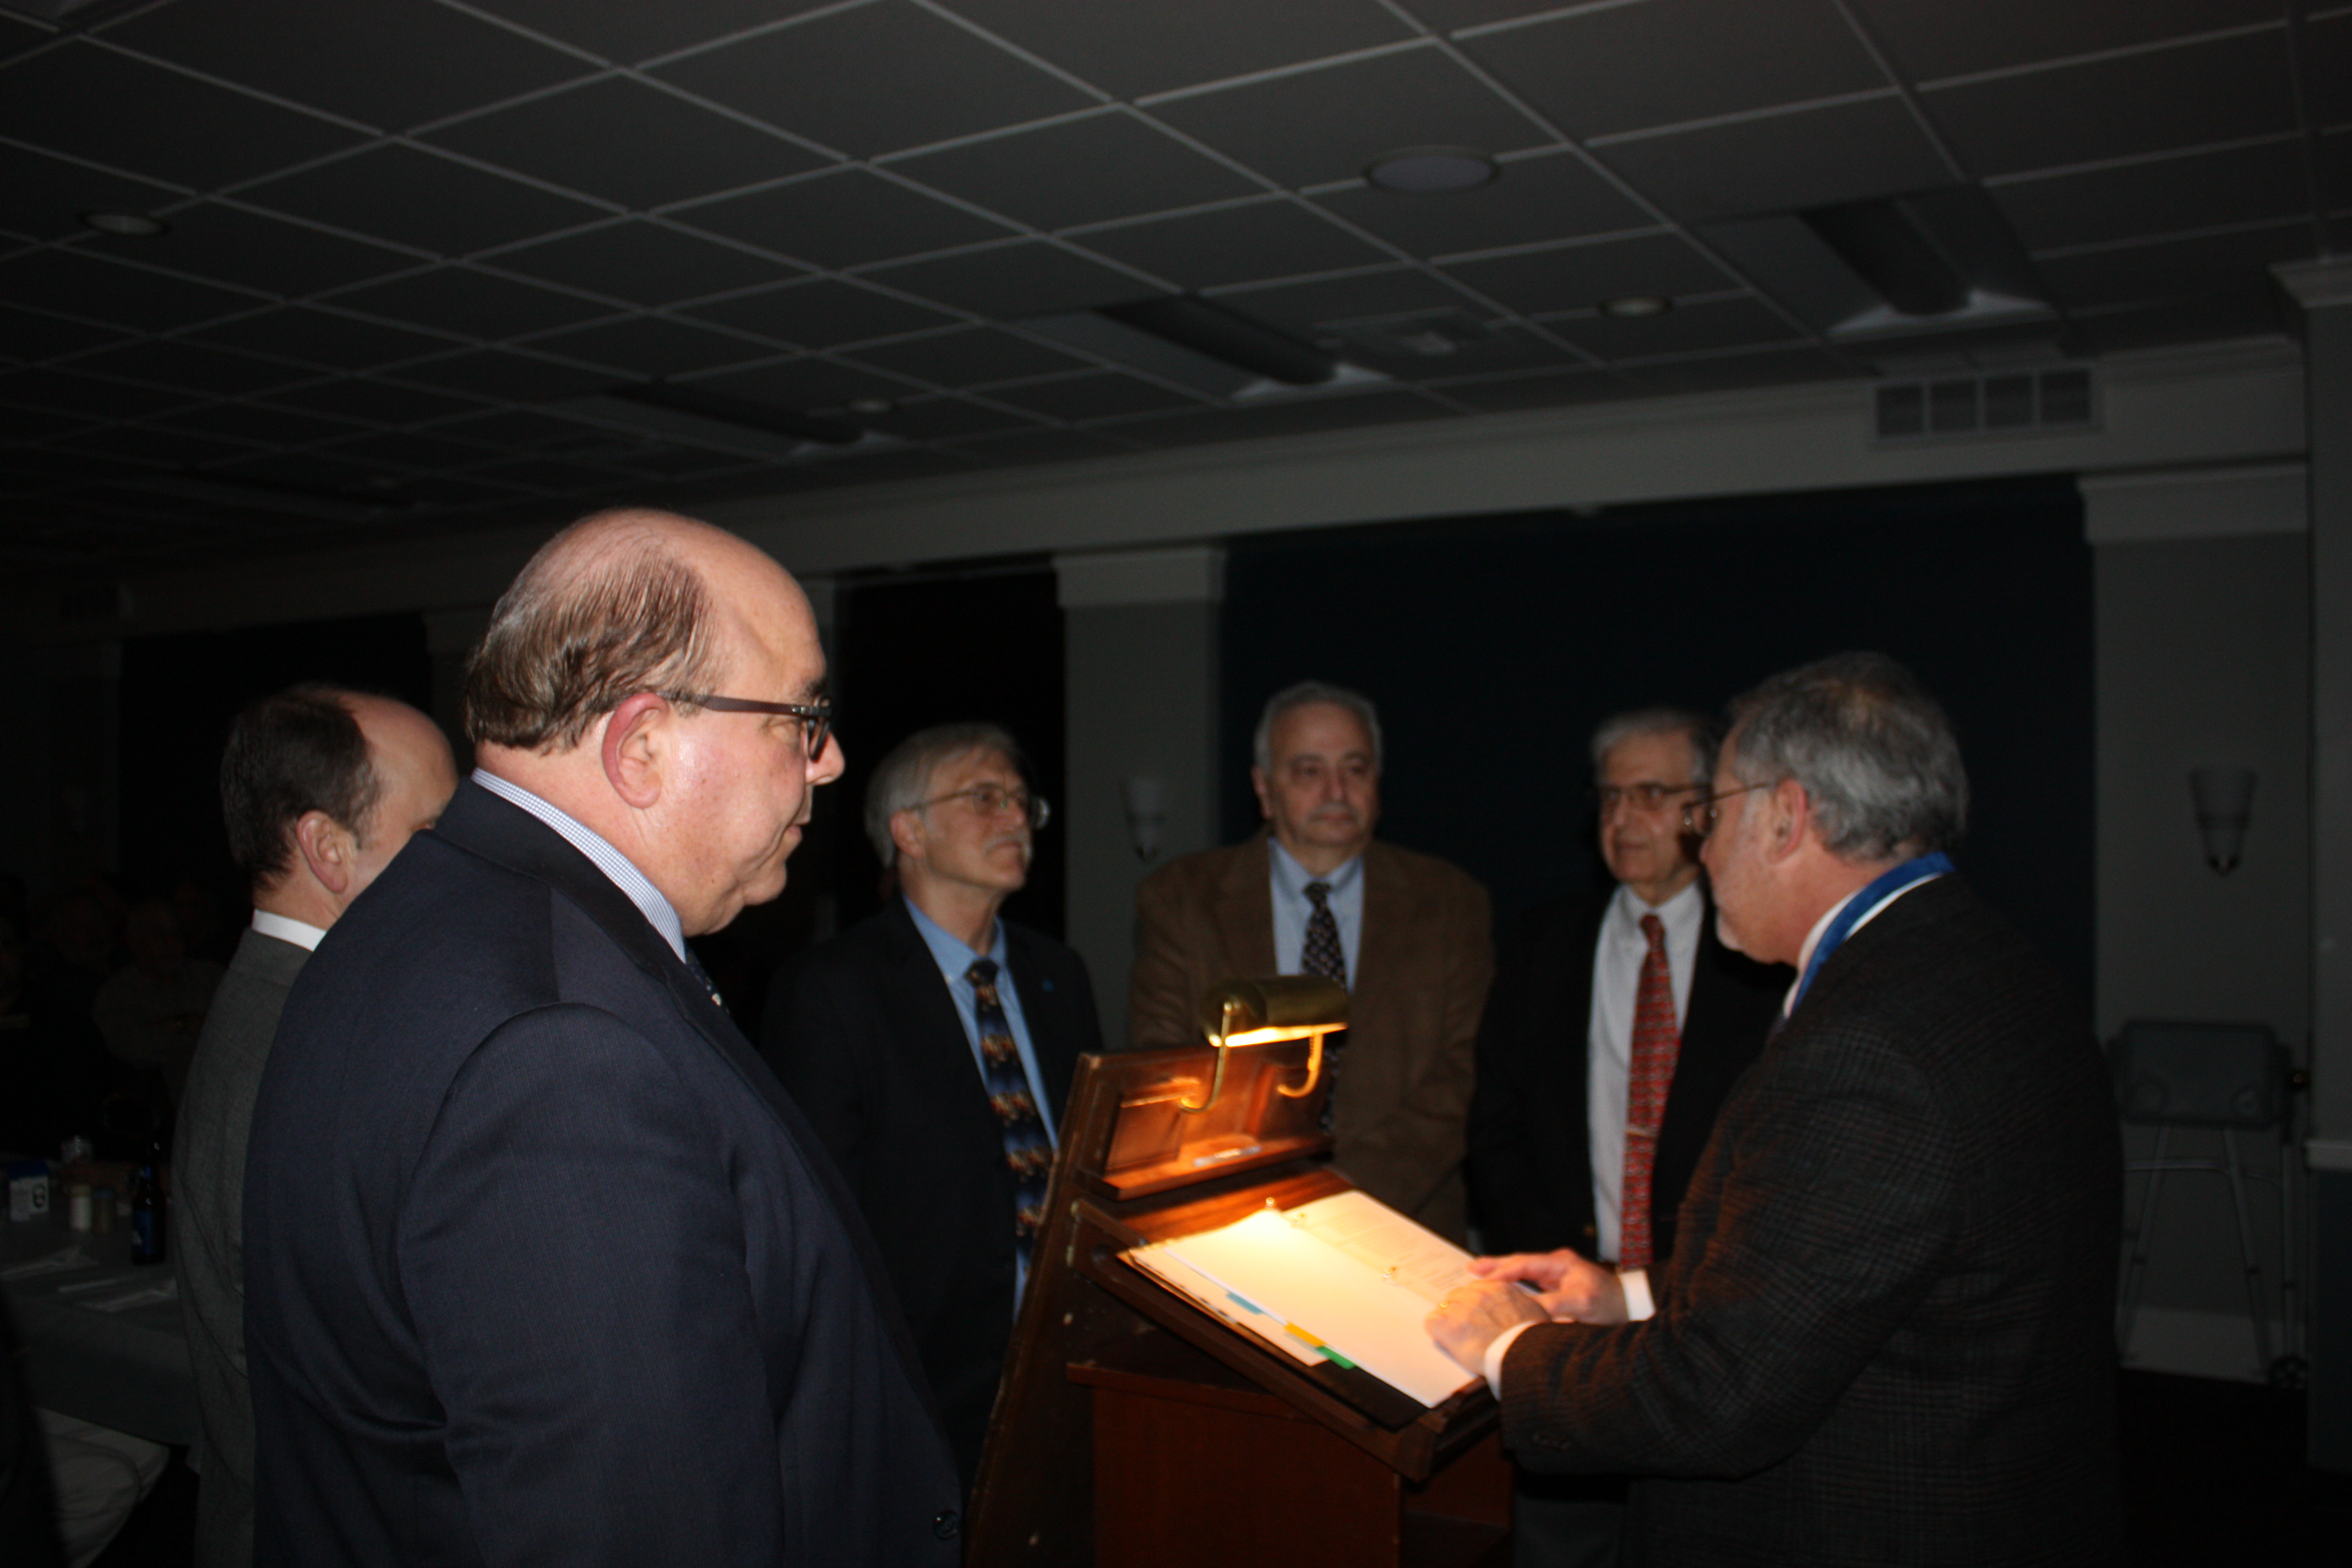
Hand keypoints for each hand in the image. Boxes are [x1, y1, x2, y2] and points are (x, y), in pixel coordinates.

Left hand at [1426, 1279, 1550, 1374]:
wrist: (1525, 1357)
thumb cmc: (1533, 1340)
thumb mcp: (1535, 1311)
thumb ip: (1521, 1302)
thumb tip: (1519, 1304)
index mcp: (1498, 1288)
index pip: (1474, 1288)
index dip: (1473, 1304)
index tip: (1476, 1315)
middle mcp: (1477, 1295)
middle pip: (1457, 1296)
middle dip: (1459, 1311)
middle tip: (1467, 1329)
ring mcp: (1462, 1309)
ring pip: (1444, 1308)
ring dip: (1448, 1321)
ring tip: (1459, 1338)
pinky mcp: (1450, 1326)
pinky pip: (1432, 1321)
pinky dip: (1436, 1330)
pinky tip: (1445, 1339)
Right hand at [1468, 1250, 1628, 1325]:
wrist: (1629, 1306)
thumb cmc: (1610, 1303)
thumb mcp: (1581, 1304)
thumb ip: (1553, 1305)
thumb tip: (1527, 1311)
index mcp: (1561, 1263)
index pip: (1525, 1264)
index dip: (1503, 1272)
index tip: (1484, 1280)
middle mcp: (1556, 1266)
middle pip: (1520, 1264)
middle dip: (1496, 1267)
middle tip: (1472, 1269)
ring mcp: (1556, 1276)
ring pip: (1523, 1273)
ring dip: (1503, 1276)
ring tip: (1478, 1276)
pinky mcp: (1557, 1288)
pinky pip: (1530, 1284)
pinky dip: (1514, 1286)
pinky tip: (1503, 1291)